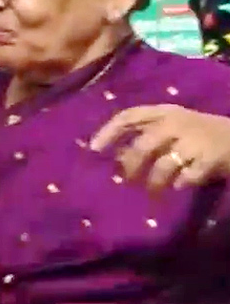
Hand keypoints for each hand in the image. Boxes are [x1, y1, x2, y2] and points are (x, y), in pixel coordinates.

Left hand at [91, 104, 229, 191]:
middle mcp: (176, 123)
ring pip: (162, 165)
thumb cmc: (198, 134)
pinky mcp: (210, 158)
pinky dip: (181, 184)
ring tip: (154, 191)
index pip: (129, 116)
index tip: (93, 149)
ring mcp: (194, 140)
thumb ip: (146, 138)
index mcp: (165, 112)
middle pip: (142, 146)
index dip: (109, 131)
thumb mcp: (171, 128)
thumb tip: (116, 158)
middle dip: (131, 167)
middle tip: (127, 181)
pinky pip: (187, 176)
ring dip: (154, 182)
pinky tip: (181, 186)